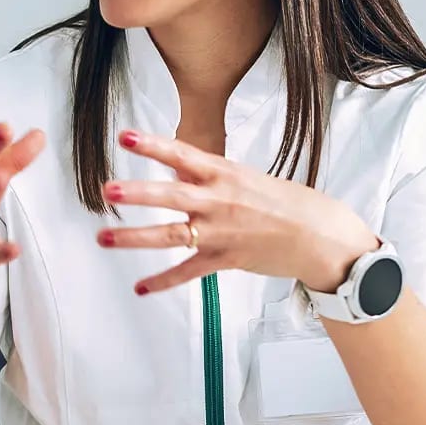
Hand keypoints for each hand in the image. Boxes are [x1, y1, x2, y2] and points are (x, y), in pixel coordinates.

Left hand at [99, 130, 378, 294]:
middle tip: (108, 190)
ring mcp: (221, 232)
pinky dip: (163, 281)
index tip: (125, 137)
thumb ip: (209, 177)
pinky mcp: (225, 259)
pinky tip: (141, 287)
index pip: (183, 155)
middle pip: (172, 195)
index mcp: (224, 174)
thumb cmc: (285, 203)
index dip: (153, 145)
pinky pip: (188, 272)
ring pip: (171, 235)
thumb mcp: (246, 178)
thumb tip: (177, 172)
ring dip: (134, 238)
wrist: (321, 236)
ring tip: (103, 238)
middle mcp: (219, 201)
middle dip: (139, 193)